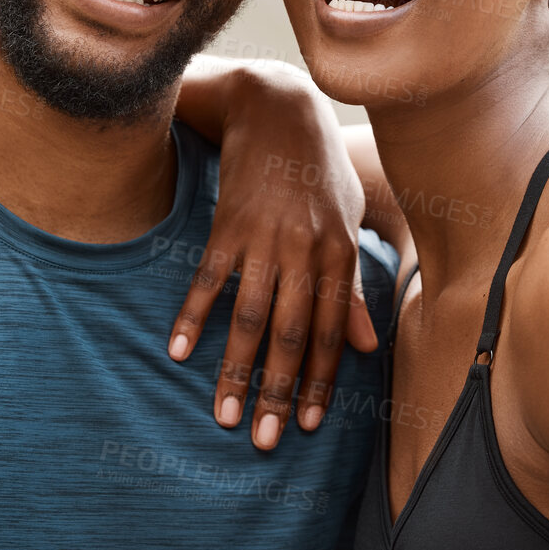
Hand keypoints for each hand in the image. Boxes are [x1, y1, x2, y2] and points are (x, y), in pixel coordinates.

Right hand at [167, 61, 377, 448]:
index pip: (331, 332)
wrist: (278, 109)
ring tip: (223, 415)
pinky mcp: (227, 225)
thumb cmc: (317, 172)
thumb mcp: (346, 223)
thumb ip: (351, 288)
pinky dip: (194, 317)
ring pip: (250, 318)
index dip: (321, 382)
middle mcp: (304, 251)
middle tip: (265, 440)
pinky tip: (181, 353)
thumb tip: (368, 348)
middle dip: (280, 392)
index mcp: (338, 255)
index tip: (309, 427)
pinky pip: (208, 279)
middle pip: (292, 335)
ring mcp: (263, 239)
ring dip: (236, 370)